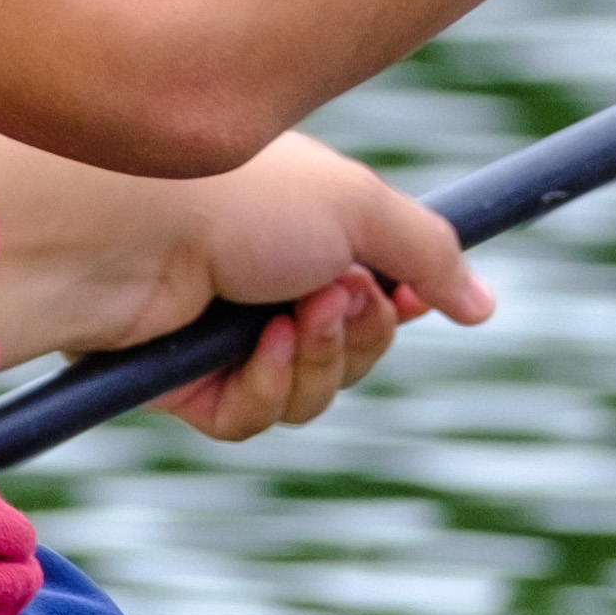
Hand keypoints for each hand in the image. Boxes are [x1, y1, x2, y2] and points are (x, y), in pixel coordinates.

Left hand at [0, 130, 490, 442]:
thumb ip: (430, 252)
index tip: (414, 296)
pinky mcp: (184, 384)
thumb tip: (485, 306)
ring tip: (292, 315)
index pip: (375, 287)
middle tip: (337, 296)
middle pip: (353, 351)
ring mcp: (223, 335)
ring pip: (312, 393)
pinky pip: (256, 418)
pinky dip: (266, 388)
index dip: (398, 302)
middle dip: (361, 335)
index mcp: (301, 228)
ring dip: (319, 361)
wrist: (129, 228)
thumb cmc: (240, 196)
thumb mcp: (359, 206)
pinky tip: (250, 347)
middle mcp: (263, 281)